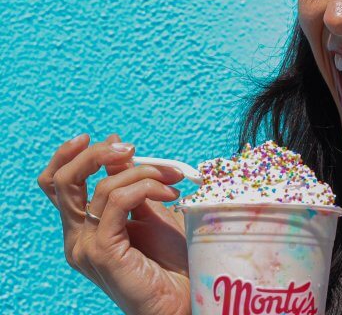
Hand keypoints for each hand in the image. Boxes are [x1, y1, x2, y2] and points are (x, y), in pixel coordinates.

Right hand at [37, 133, 190, 314]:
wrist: (186, 300)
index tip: (111, 140)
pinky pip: (117, 203)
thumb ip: (131, 185)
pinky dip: (145, 188)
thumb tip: (118, 148)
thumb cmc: (172, 262)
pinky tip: (169, 195)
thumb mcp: (149, 214)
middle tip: (131, 149)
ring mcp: (86, 247)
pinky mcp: (103, 253)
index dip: (72, 155)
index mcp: (84, 228)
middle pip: (63, 181)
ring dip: (144, 174)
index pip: (58, 184)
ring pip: (102, 188)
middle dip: (96, 154)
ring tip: (173, 181)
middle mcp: (77, 238)